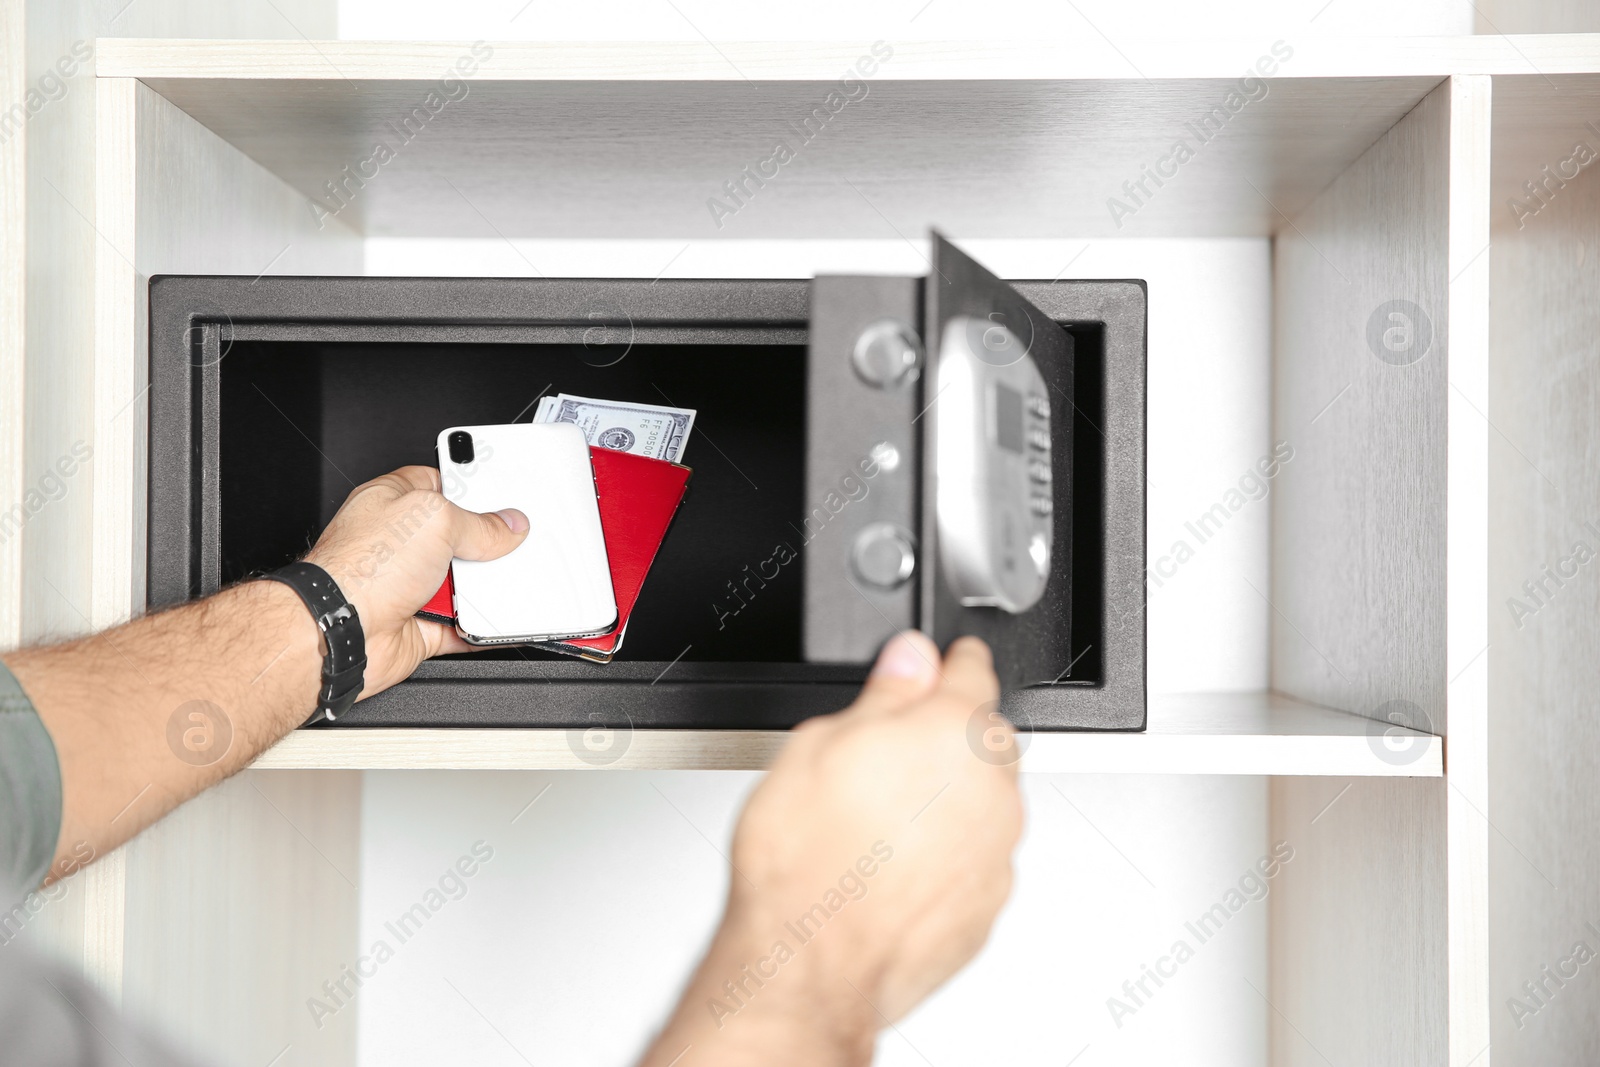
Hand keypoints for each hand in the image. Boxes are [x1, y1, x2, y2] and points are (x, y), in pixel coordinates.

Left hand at [303, 465, 527, 696]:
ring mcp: (409, 585)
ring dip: (483, 587)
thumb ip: (478, 523)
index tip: (499, 494)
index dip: (469, 487)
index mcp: (392, 502)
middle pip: (458, 538)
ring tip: (494, 581)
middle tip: (504, 543)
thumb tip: (507, 526)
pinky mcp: (421, 624)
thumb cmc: (359, 569)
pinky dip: (482, 626)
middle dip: (484, 544)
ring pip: (464, 583)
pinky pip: (464, 625)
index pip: (438, 484)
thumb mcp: (434, 521)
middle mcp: (398, 544)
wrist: (339, 633)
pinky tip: (497, 617)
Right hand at [642, 632, 1023, 1065]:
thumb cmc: (804, 862)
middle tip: (886, 755)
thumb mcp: (818, 744)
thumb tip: (909, 658)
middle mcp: (992, 790)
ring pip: (983, 803)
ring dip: (948, 800)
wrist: (808, 967)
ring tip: (878, 822)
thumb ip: (883, 694)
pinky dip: (947, 855)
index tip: (944, 661)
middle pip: (984, 740)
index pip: (972, 671)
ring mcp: (996, 853)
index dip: (950, 661)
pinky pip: (975, 860)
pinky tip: (891, 866)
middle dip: (946, 738)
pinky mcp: (988, 906)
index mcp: (953, 733)